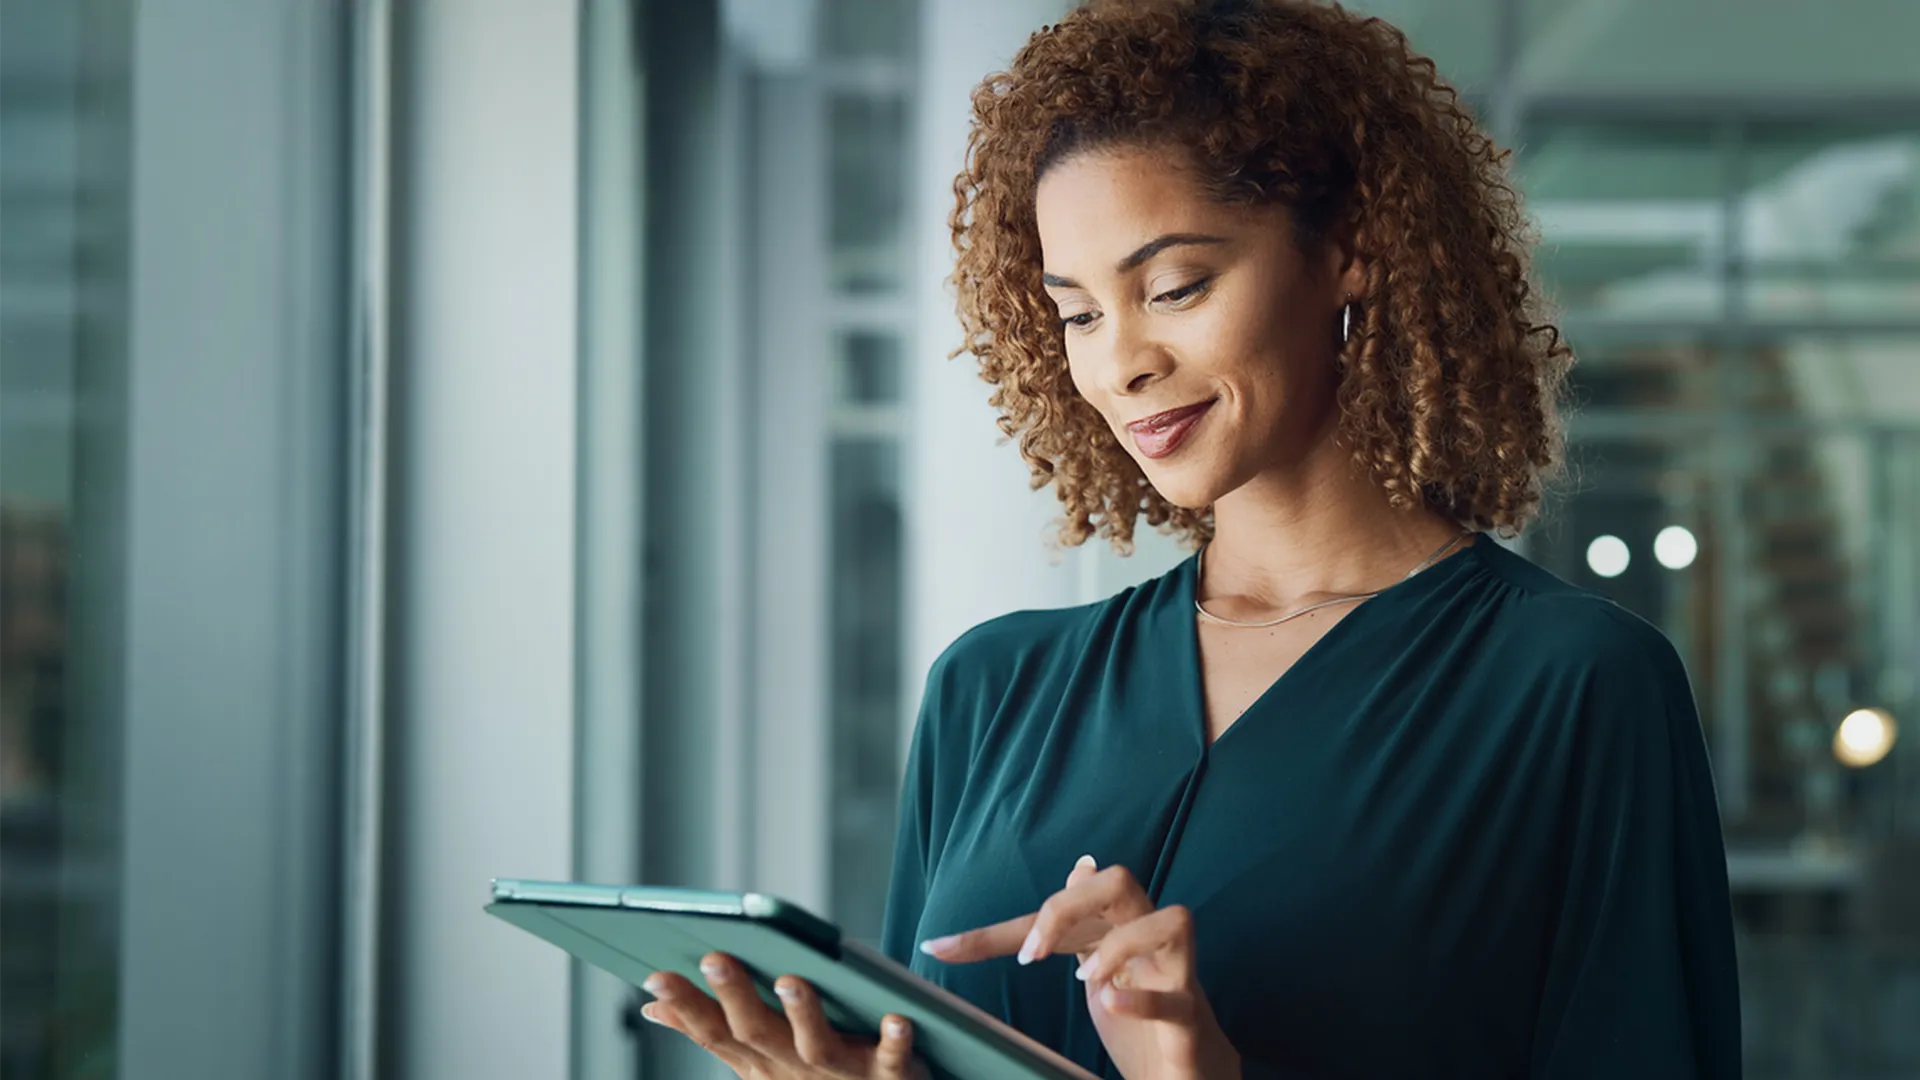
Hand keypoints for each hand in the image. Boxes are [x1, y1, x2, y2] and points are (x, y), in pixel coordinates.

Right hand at [640, 952, 928, 1079]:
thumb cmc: (818, 1076)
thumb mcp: (760, 1058)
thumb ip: (713, 1030)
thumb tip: (654, 1005)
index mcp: (761, 1062)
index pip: (715, 1032)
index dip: (685, 1007)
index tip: (656, 975)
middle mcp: (793, 1069)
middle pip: (758, 1034)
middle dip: (735, 998)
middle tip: (716, 958)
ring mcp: (841, 1074)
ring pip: (818, 1046)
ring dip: (803, 1014)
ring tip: (791, 980)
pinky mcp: (890, 1075)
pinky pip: (893, 1058)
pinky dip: (894, 1040)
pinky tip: (896, 1018)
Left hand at [920, 858, 1239, 1079]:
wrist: (1191, 1074)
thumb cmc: (1147, 1023)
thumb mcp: (1099, 975)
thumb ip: (1073, 930)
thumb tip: (1079, 863)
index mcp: (1117, 929)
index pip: (1057, 908)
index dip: (996, 929)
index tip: (938, 948)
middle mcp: (1150, 941)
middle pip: (1121, 882)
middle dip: (1068, 905)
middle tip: (1031, 955)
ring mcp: (1177, 976)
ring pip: (1172, 920)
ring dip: (1120, 944)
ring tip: (1087, 979)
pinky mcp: (1192, 1020)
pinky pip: (1178, 997)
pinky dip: (1142, 997)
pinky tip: (1110, 1000)